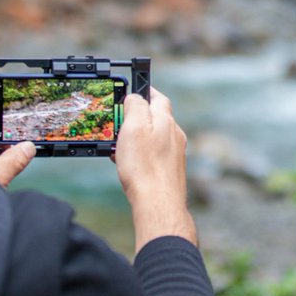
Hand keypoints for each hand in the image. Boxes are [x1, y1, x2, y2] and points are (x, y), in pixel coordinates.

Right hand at [116, 88, 197, 251]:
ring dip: (137, 138)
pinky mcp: (171, 169)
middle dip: (137, 118)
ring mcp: (175, 153)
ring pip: (154, 137)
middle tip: (120, 124)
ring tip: (120, 148)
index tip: (131, 92)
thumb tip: (135, 97)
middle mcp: (175, 135)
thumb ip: (136, 107)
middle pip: (156, 117)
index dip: (144, 91)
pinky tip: (129, 166)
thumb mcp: (134, 127)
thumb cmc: (144, 167)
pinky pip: (154, 155)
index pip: (157, 97)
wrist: (158, 203)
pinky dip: (141, 155)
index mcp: (166, 120)